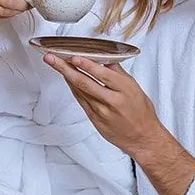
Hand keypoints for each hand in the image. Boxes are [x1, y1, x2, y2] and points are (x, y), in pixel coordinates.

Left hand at [43, 55, 163, 157]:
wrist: (143, 138)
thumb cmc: (141, 112)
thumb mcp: (135, 87)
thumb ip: (118, 73)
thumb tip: (105, 57)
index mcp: (125, 89)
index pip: (102, 74)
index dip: (86, 65)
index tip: (73, 56)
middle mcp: (112, 101)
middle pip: (84, 82)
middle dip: (65, 68)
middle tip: (52, 58)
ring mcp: (102, 112)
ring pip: (80, 91)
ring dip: (66, 76)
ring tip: (55, 64)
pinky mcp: (95, 120)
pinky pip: (81, 101)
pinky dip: (73, 88)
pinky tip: (67, 79)